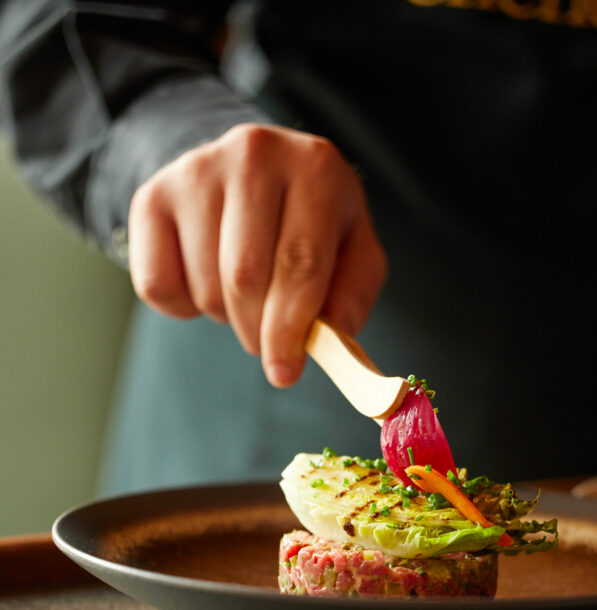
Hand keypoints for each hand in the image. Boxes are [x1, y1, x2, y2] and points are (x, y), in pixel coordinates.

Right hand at [128, 124, 387, 386]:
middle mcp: (254, 155)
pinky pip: (156, 285)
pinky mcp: (151, 196)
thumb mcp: (351, 249)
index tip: (284, 373)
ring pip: (205, 286)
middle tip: (266, 342)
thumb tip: (329, 337)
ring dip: (225, 316)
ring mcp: (196, 171)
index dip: (290, 328)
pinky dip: (182, 307)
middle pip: (246, 277)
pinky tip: (203, 279)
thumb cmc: (309, 222)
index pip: (299, 263)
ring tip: (243, 293)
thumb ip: (352, 296)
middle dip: (257, 331)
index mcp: (315, 167)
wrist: (250, 173)